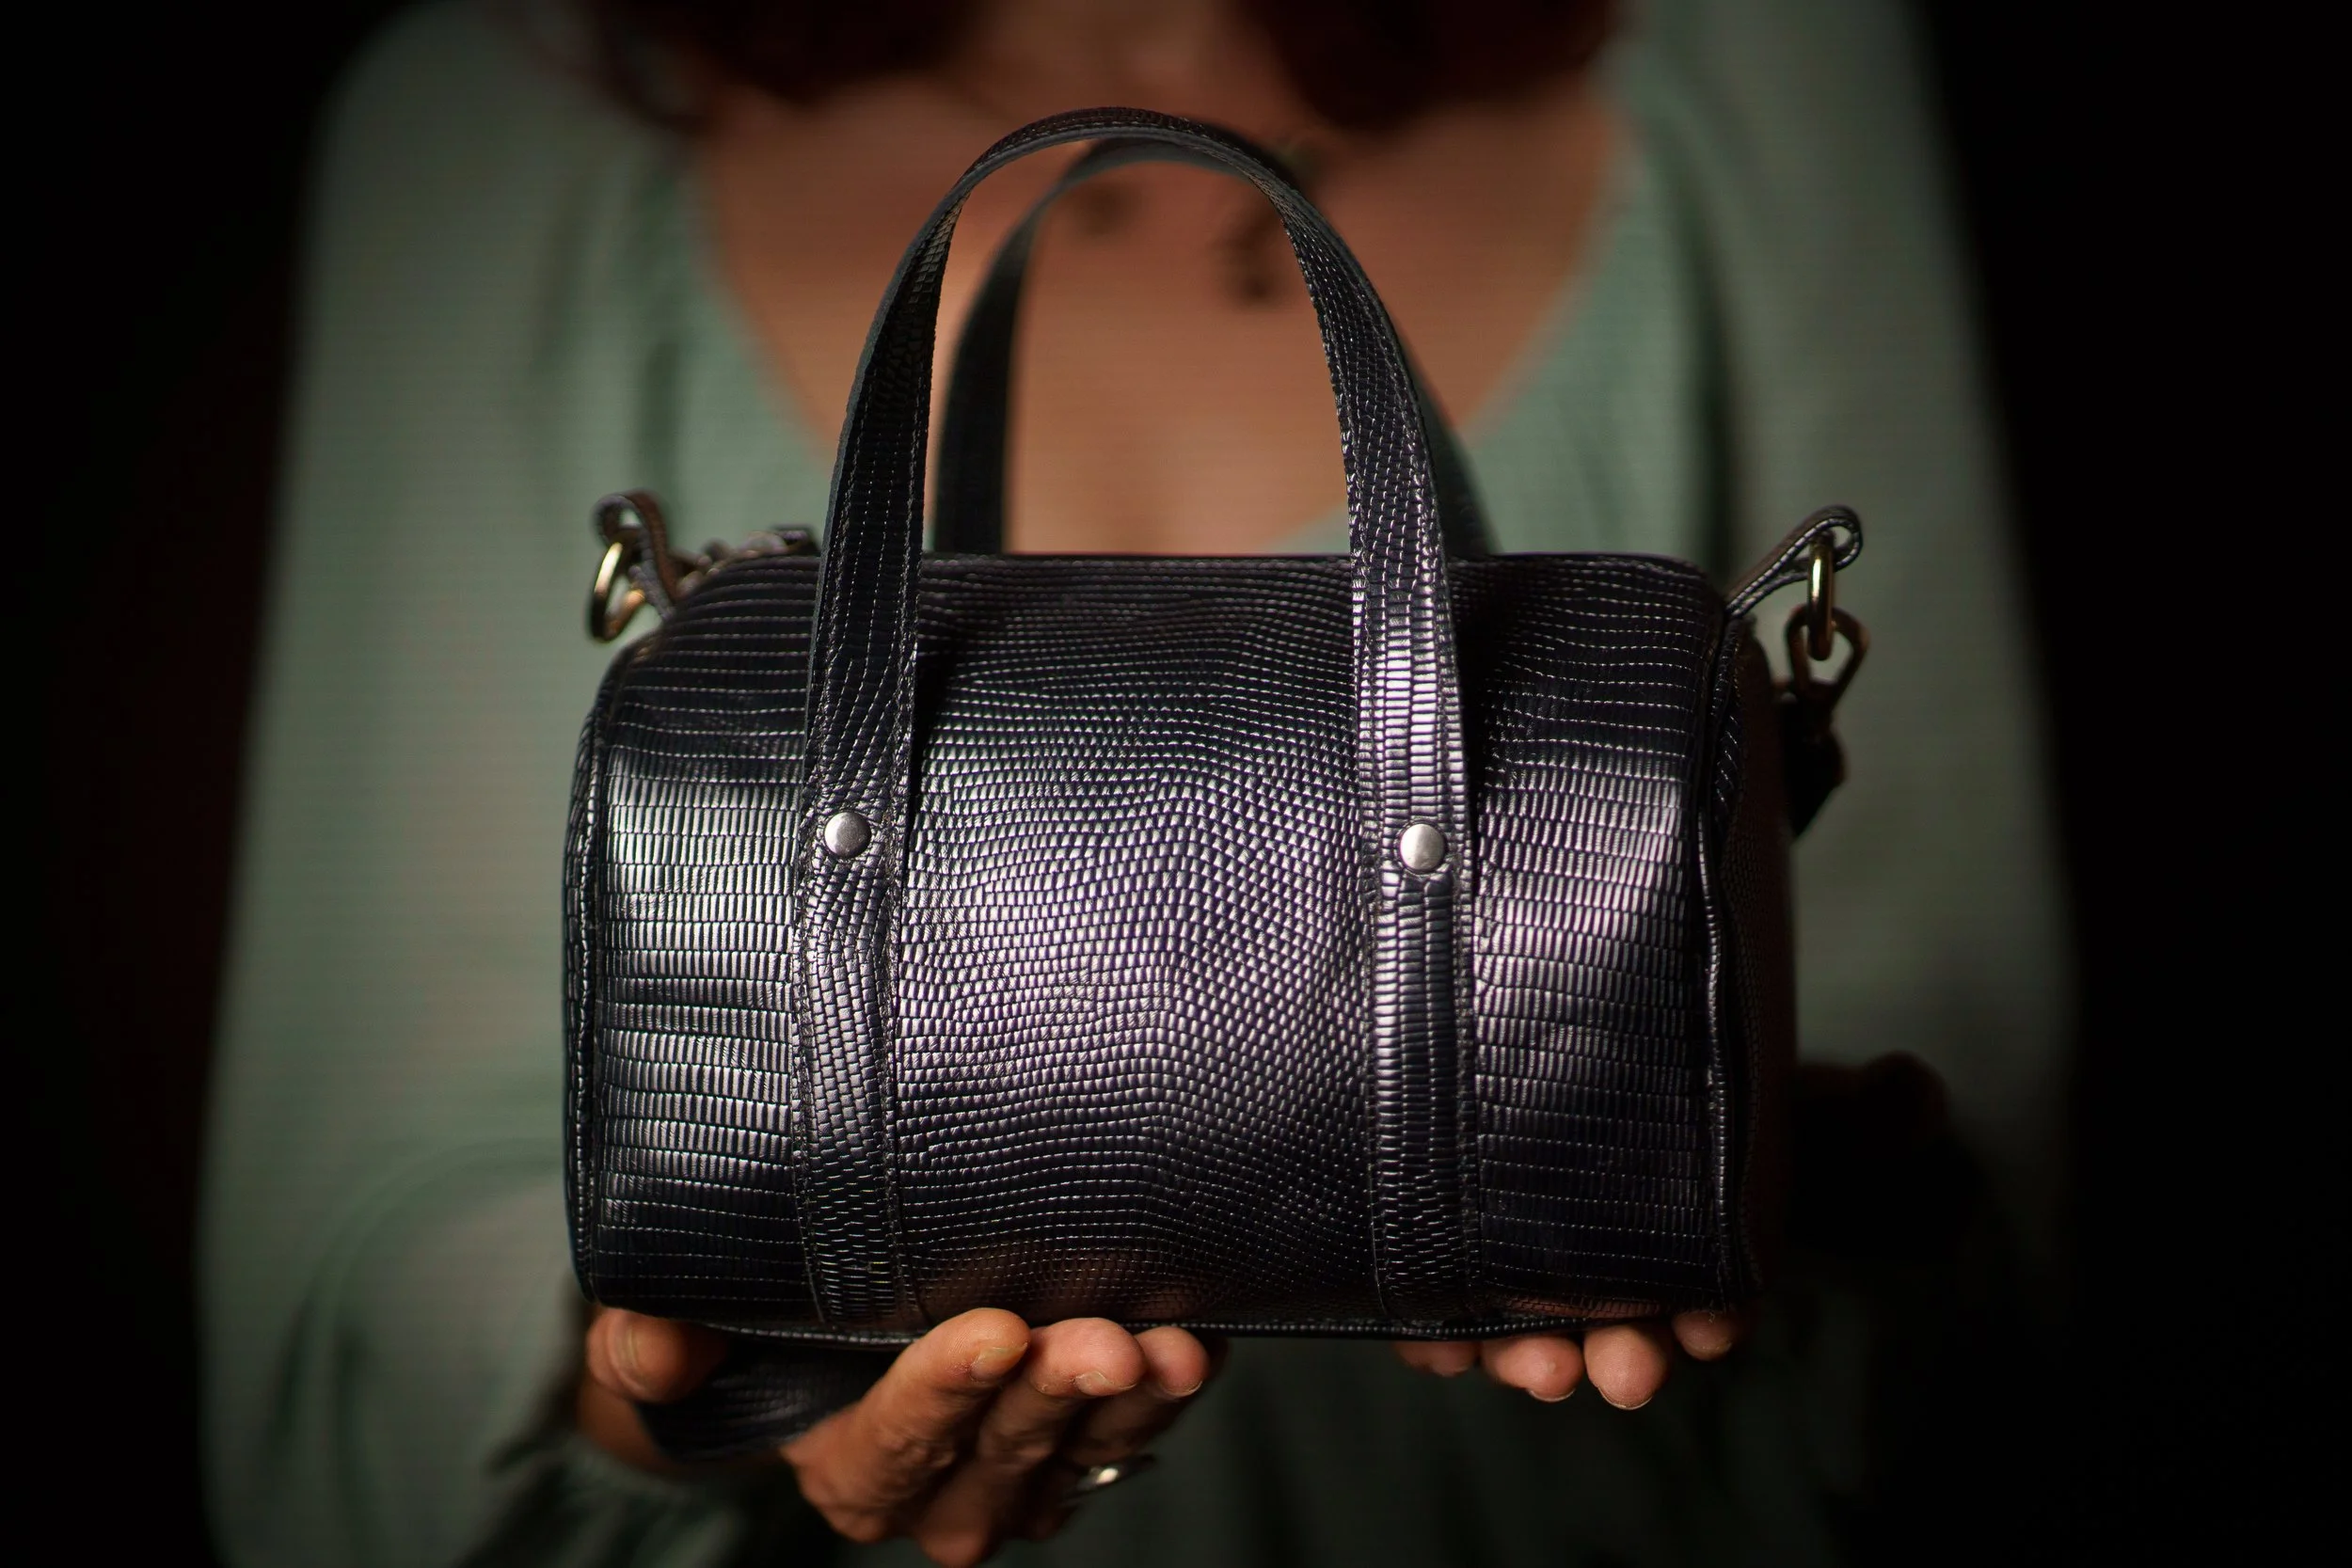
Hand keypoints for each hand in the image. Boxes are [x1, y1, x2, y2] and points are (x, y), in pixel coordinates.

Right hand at [579, 1307, 1215, 1566]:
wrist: (820, 1326)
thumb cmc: (747, 1324)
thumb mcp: (669, 1324)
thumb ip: (655, 1338)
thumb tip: (656, 1350)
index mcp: (846, 1471)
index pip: (895, 1443)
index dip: (944, 1393)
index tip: (996, 1333)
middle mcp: (937, 1493)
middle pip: (1002, 1454)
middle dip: (1052, 1397)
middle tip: (1095, 1339)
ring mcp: (1017, 1472)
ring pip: (1080, 1452)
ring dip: (1128, 1405)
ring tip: (1169, 1349)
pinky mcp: (1078, 1441)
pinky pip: (1131, 1433)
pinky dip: (1164, 1394)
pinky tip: (1195, 1342)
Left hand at [1394, 1053, 1959, 1403]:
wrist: (1594, 1021)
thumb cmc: (1710, 1076)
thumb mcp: (1793, 1089)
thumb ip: (1863, 1102)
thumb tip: (1917, 1090)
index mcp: (1689, 1240)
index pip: (1706, 1297)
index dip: (1709, 1319)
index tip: (1711, 1331)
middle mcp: (1607, 1256)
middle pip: (1611, 1324)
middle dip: (1620, 1355)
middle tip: (1626, 1370)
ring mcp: (1524, 1250)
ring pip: (1523, 1323)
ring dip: (1529, 1356)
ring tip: (1532, 1364)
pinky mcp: (1449, 1231)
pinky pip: (1435, 1293)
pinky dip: (1435, 1326)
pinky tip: (1434, 1339)